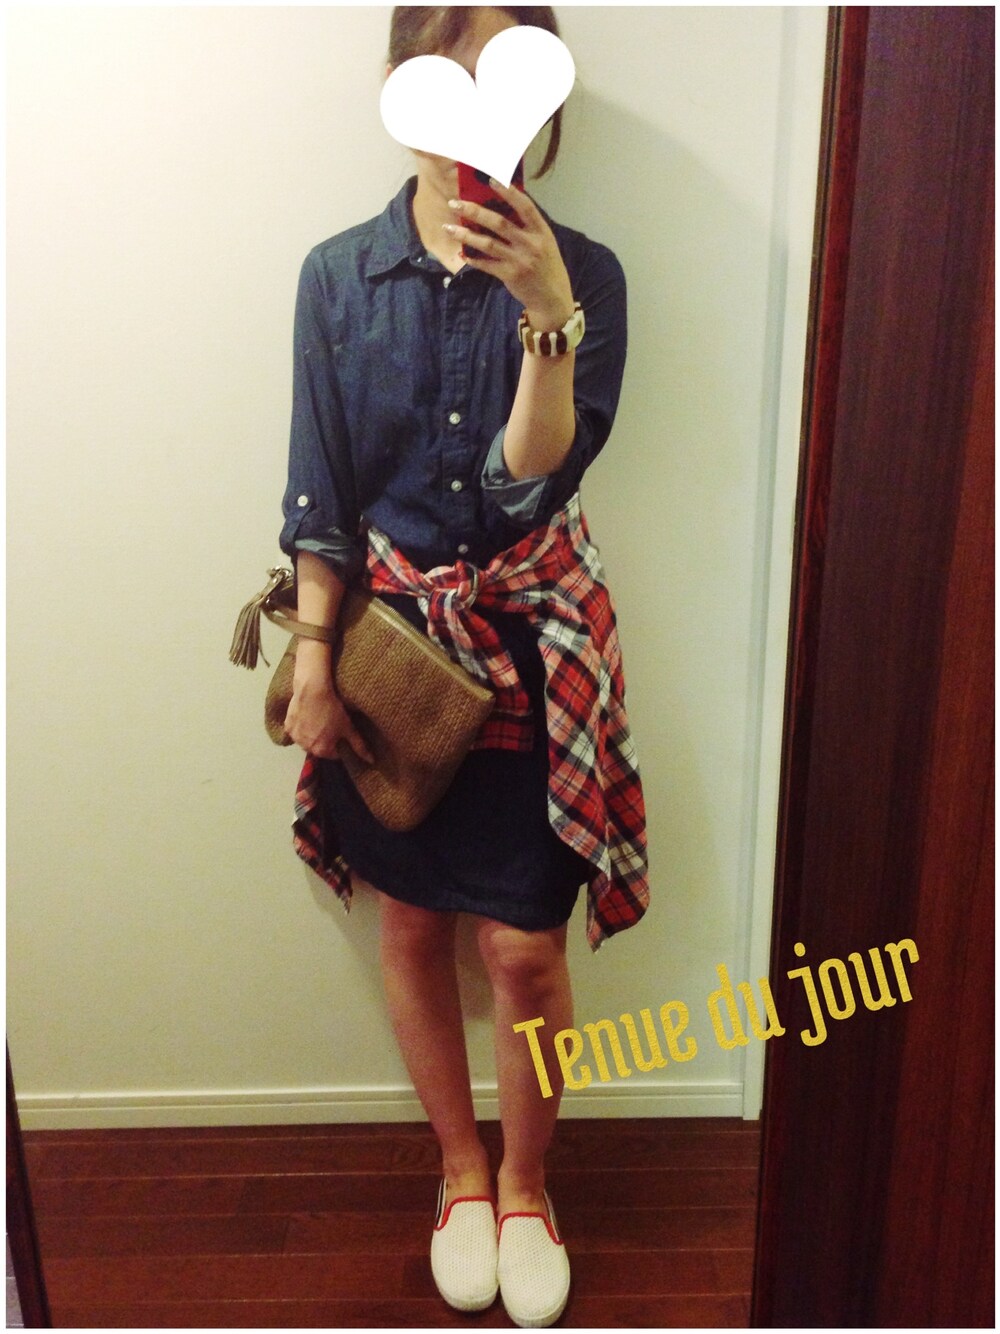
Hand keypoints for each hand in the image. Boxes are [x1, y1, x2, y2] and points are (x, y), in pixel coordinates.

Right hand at [284, 647, 374, 763]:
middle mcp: (306, 748)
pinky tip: (307, 716)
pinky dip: (301, 727)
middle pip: (319, 747)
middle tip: (328, 723)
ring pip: (306, 740)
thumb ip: (359, 746)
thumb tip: (371, 761)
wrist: (312, 689)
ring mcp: (295, 738)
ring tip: (318, 719)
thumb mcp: (348, 727)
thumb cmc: (332, 709)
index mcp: (321, 751)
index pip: (334, 754)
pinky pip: (296, 731)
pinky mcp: (287, 726)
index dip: (339, 743)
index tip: (340, 731)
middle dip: (324, 740)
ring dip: (311, 734)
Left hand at [444, 180, 574, 329]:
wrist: (552, 298)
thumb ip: (527, 227)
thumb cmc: (547, 266)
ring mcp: (519, 260)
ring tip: (449, 227)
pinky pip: (486, 265)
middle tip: (455, 203)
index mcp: (541, 231)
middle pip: (499, 223)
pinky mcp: (510, 275)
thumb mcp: (544, 242)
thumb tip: (504, 206)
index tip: (490, 179)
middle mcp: (530, 244)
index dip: (508, 192)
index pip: (524, 207)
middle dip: (474, 211)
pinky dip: (473, 259)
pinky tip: (461, 253)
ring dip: (466, 234)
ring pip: (488, 244)